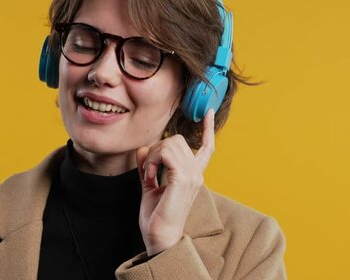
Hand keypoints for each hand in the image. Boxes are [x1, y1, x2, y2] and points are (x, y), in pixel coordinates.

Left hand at [136, 109, 215, 254]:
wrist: (159, 238)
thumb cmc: (156, 218)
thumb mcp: (149, 187)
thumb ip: (147, 167)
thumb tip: (142, 149)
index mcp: (193, 175)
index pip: (207, 147)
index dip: (207, 128)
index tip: (207, 111)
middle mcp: (196, 174)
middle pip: (178, 140)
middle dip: (157, 148)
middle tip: (148, 170)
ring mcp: (192, 176)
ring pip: (171, 142)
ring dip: (153, 155)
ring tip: (148, 175)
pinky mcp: (183, 179)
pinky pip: (166, 152)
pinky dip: (152, 161)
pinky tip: (149, 176)